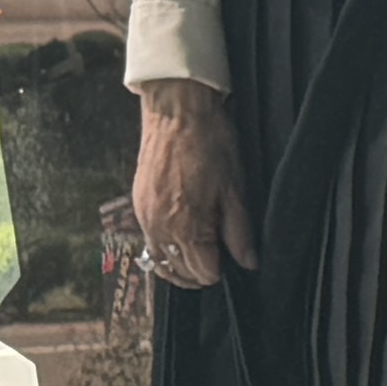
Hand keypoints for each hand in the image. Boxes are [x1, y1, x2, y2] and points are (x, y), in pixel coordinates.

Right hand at [125, 80, 246, 291]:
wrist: (176, 113)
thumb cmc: (210, 144)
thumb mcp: (235, 188)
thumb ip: (239, 231)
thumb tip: (248, 262)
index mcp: (186, 227)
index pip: (203, 272)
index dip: (222, 270)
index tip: (233, 259)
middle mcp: (159, 229)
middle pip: (179, 271)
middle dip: (201, 271)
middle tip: (221, 259)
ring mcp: (144, 218)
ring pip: (160, 261)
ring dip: (180, 266)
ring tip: (202, 257)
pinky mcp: (138, 206)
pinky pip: (149, 243)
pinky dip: (164, 250)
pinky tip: (181, 241)